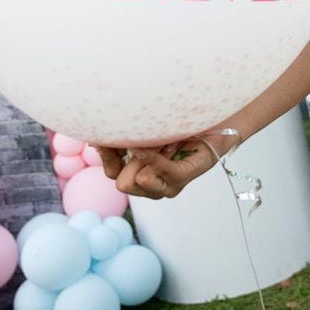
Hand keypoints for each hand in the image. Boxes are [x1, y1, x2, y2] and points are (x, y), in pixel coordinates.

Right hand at [96, 135, 226, 200]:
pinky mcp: (181, 180)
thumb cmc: (178, 125)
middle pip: (122, 181)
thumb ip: (124, 139)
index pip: (112, 172)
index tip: (103, 136)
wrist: (213, 122)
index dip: (106, 155)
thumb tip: (96, 140)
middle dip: (130, 158)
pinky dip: (153, 159)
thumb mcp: (146, 132)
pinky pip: (161, 174)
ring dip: (148, 155)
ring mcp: (166, 186)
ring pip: (138, 180)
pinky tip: (152, 146)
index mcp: (138, 172)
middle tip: (147, 138)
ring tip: (165, 139)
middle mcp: (150, 185)